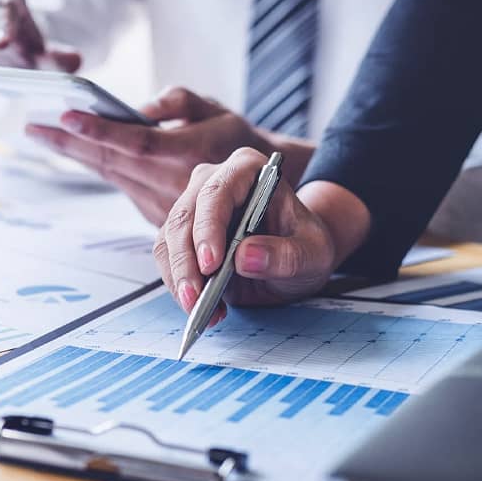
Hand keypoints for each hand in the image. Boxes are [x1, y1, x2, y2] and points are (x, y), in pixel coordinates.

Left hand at [25, 87, 267, 224]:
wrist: (259, 191)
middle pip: (109, 161)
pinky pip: (119, 185)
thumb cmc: (237, 140)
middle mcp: (169, 183)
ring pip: (109, 175)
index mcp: (185, 154)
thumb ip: (180, 102)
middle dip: (67, 142)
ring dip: (74, 154)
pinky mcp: (155, 214)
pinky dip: (95, 166)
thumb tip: (143, 106)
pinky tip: (74, 150)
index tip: (65, 115)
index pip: (134, 142)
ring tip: (41, 133)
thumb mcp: (218, 110)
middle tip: (32, 125)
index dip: (98, 130)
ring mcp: (160, 203)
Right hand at [154, 148, 370, 322]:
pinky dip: (179, 286)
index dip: (208, 227)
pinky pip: (168, 259)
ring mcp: (194, 207)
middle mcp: (213, 182)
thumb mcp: (313, 254)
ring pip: (168, 240)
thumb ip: (287, 255)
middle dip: (185, 262)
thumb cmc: (306, 245)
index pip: (216, 192)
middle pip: (183, 217)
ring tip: (200, 310)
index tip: (211, 264)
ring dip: (178, 278)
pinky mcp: (183, 234)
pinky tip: (201, 307)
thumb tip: (246, 257)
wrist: (297, 256)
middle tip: (195, 298)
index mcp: (247, 170)